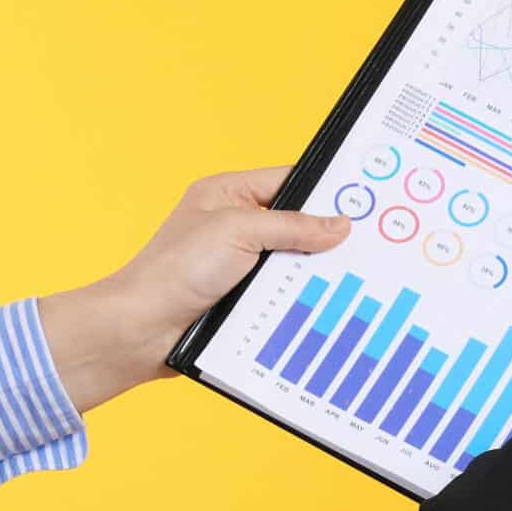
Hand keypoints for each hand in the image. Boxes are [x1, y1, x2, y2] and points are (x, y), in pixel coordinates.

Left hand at [38, 167, 350, 413]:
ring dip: (315, 272)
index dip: (323, 191)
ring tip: (351, 277)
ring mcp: (241, 263)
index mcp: (228, 194)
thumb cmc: (175, 270)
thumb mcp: (238, 233)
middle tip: (366, 244)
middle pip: (297, 225)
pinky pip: (285, 292)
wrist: (144, 329)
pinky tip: (325, 303)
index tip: (362, 202)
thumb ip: (292, 226)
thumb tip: (339, 225)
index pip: (288, 182)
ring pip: (294, 262)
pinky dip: (302, 297)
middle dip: (325, 237)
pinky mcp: (244, 296)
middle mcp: (236, 225)